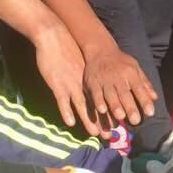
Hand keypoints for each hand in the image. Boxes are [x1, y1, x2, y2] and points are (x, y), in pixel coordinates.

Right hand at [32, 21, 100, 136]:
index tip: (117, 125)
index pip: (103, 99)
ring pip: (82, 106)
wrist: (55, 37)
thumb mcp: (83, 63)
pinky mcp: (58, 85)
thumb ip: (90, 75)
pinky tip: (70, 123)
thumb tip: (99, 86)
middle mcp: (84, 84)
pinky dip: (66, 112)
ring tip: (95, 133)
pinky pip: (63, 102)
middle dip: (103, 121)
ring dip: (89, 121)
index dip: (110, 112)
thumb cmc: (69, 49)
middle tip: (110, 135)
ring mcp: (71, 85)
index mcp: (91, 79)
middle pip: (95, 105)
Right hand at [82, 42, 157, 135]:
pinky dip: (99, 102)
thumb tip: (155, 98)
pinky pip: (96, 93)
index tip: (150, 113)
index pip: (139, 88)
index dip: (144, 100)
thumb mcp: (135, 68)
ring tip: (121, 117)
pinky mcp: (93, 82)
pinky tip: (102, 111)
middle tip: (136, 121)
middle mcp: (118, 77)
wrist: (100, 50)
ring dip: (115, 106)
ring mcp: (105, 79)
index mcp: (131, 73)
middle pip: (125, 94)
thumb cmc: (121, 62)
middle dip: (130, 107)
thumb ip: (144, 83)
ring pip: (110, 95)